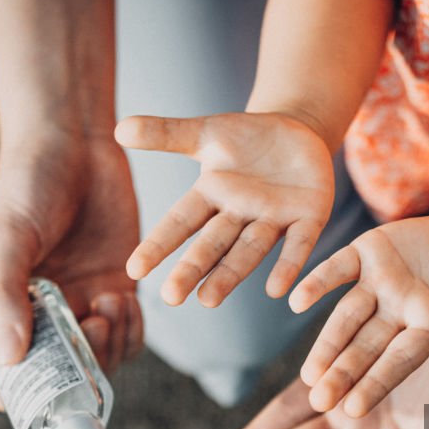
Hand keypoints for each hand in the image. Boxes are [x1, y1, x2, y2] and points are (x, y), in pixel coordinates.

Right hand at [0, 131, 141, 409]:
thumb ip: (5, 296)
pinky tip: (125, 298)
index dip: (25, 399)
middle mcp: (38, 320)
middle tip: (95, 327)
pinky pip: (128, 336)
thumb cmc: (27, 187)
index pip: (4, 381)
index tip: (53, 389)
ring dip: (112, 345)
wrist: (75, 145)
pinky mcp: (115, 291)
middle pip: (61, 380)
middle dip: (82, 368)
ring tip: (110, 302)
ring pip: (100, 362)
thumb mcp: (8, 238)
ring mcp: (79, 308)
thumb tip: (8, 359)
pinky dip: (132, 329)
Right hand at [114, 112, 333, 306]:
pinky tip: (277, 291)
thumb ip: (166, 134)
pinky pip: (298, 245)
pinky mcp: (309, 218)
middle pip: (212, 244)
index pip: (181, 222)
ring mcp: (274, 219)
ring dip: (230, 275)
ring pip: (249, 251)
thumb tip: (119, 129)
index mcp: (212, 196)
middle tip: (171, 298)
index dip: (159, 243)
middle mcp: (239, 214)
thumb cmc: (247, 139)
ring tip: (209, 300)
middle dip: (193, 269)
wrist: (298, 133)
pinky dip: (288, 266)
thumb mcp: (206, 133)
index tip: (134, 269)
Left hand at [289, 216, 428, 417]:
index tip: (352, 409)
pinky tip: (294, 301)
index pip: (398, 361)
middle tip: (318, 400)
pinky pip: (338, 269)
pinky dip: (318, 281)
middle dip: (343, 373)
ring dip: (327, 342)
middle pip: (365, 347)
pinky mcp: (366, 253)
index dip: (377, 382)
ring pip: (346, 316)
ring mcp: (378, 285)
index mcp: (424, 332)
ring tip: (307, 373)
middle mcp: (395, 314)